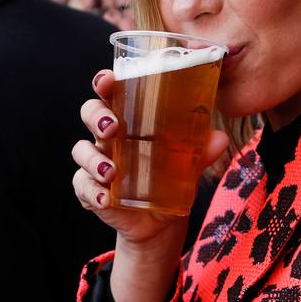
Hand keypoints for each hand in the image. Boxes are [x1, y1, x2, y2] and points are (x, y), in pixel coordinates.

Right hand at [72, 69, 228, 301]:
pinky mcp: (90, 191)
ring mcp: (95, 164)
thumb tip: (219, 138)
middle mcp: (108, 138)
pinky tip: (105, 198)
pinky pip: (82, 186)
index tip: (107, 79)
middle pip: (89, 113)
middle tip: (112, 127)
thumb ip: (200, 151)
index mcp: (129, 121)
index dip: (105, 82)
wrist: (158, 222)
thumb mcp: (188, 164)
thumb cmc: (168, 179)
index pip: (111, 93)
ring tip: (111, 172)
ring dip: (93, 159)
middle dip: (96, 116)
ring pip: (81, 151)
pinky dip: (92, 192)